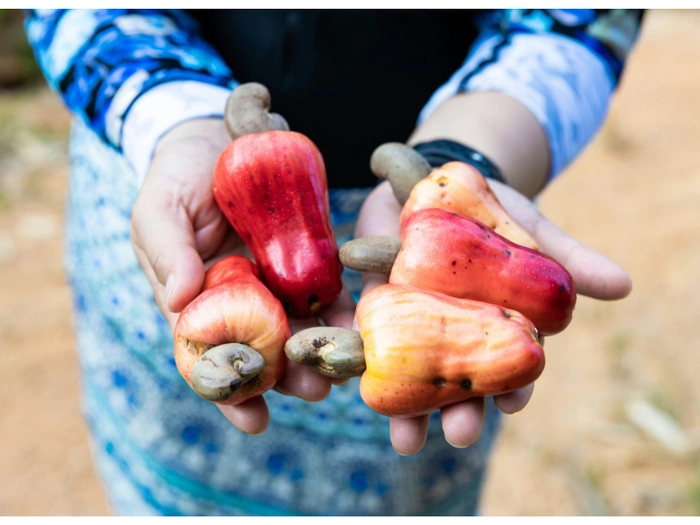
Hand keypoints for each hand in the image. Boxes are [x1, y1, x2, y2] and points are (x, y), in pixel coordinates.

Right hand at [130, 118, 352, 434]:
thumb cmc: (177, 176)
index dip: (230, 392)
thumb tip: (177, 301)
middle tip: (315, 391)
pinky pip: (326, 287)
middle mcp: (239, 300)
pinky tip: (361, 322)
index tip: (253, 420)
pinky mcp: (306, 256)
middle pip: (265, 349)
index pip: (211, 358)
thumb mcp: (160, 209)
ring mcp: (275, 281)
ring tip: (345, 368)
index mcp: (197, 302)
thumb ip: (167, 251)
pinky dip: (342, 307)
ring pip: (300, 325)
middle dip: (289, 374)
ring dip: (322, 348)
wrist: (217, 136)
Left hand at [354, 180, 631, 454]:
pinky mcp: (375, 299)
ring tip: (406, 439)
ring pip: (409, 372)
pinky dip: (361, 351)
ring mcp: (410, 319)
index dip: (512, 389)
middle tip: (460, 436)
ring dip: (406, 407)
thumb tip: (623, 286)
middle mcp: (451, 333)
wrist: (436, 181)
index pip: (506, 368)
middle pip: (457, 382)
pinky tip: (359, 375)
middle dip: (459, 411)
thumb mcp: (532, 232)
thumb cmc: (492, 215)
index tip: (511, 406)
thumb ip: (569, 259)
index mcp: (493, 326)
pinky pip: (365, 331)